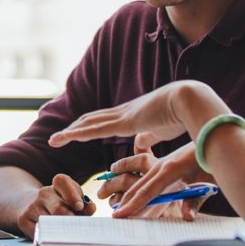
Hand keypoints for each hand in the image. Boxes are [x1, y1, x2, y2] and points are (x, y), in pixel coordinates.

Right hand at [13, 174, 95, 238]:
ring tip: (66, 234)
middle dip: (70, 220)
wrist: (29, 205)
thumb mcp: (72, 200)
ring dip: (60, 231)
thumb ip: (84, 204)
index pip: (62, 181)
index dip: (72, 194)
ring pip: (49, 223)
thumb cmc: (58, 204)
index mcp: (57, 185)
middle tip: (76, 228)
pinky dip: (48, 237)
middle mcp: (43, 193)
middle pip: (58, 208)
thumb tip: (90, 208)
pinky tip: (53, 237)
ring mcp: (32, 206)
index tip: (79, 207)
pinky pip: (39, 233)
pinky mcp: (23, 220)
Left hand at [48, 81, 225, 152]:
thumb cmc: (181, 115)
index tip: (75, 132)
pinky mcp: (125, 122)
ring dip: (70, 132)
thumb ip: (148, 137)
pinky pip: (96, 129)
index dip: (88, 126)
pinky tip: (67, 137)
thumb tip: (138, 144)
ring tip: (54, 141)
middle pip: (91, 120)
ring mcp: (122, 116)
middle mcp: (122, 113)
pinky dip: (79, 133)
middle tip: (57, 138)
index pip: (104, 121)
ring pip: (88, 124)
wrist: (190, 101)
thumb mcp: (161, 130)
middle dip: (73, 129)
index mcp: (131, 115)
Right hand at [109, 143, 216, 218]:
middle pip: (138, 186)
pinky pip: (146, 174)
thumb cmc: (213, 162)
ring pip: (140, 179)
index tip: (119, 215)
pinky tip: (128, 185)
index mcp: (170, 170)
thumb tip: (187, 217)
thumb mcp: (209, 182)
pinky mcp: (165, 162)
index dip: (132, 205)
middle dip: (124, 201)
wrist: (215, 137)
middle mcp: (162, 165)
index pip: (147, 192)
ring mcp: (162, 162)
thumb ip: (195, 201)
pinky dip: (136, 182)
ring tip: (111, 199)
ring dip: (125, 190)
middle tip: (112, 215)